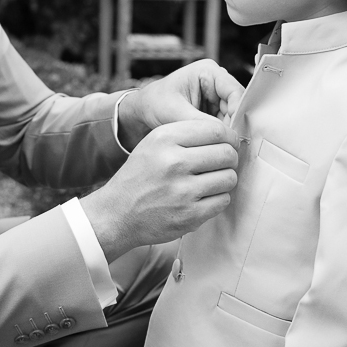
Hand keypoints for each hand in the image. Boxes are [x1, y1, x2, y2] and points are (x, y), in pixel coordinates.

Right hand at [81, 118, 237, 261]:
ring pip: (229, 178)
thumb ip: (187, 134)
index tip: (228, 144)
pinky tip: (203, 197)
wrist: (117, 214)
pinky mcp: (190, 215)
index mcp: (164, 139)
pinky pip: (223, 200)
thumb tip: (228, 135)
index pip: (216, 130)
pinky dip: (218, 199)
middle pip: (227, 154)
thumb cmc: (140, 176)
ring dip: (224, 180)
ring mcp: (183, 191)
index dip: (229, 137)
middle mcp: (173, 162)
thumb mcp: (153, 143)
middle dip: (229, 159)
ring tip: (210, 181)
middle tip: (221, 164)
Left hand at [117, 60, 244, 149]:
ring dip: (228, 132)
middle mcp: (216, 82)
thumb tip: (223, 134)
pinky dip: (222, 135)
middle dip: (232, 125)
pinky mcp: (213, 110)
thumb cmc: (154, 104)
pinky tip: (217, 147)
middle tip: (229, 145)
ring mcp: (216, 96)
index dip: (237, 112)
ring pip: (233, 116)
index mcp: (208, 71)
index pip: (234, 91)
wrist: (143, 111)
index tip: (231, 133)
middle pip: (237, 105)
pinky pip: (225, 124)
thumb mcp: (174, 112)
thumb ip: (199, 122)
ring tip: (222, 148)